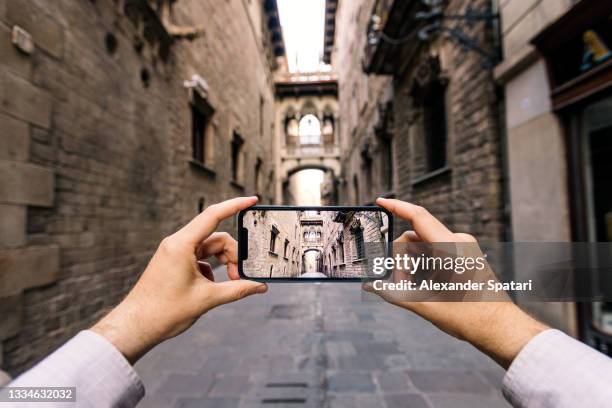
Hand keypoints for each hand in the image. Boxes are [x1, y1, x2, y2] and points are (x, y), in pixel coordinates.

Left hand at [91, 197, 266, 362]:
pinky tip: (213, 288)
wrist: (136, 326)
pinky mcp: (175, 262)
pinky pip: (201, 258)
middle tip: (242, 277)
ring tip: (232, 282)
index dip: (235, 206)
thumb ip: (237, 290)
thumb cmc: (164, 312)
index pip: (213, 216)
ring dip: (224, 262)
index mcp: (181, 245)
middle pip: (216, 238)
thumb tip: (259, 286)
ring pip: (210, 249)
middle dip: (234, 255)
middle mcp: (177, 244)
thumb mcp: (207, 299)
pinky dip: (213, 270)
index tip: (252, 200)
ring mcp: (175, 253)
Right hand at [367, 198, 547, 367]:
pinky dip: (422, 265)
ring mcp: (462, 247)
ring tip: (410, 290)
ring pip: (423, 246)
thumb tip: (369, 286)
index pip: (418, 216)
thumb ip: (394, 294)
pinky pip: (434, 251)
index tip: (379, 201)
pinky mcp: (464, 254)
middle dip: (400, 260)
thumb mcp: (426, 305)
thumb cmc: (470, 318)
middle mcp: (457, 242)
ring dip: (410, 264)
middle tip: (399, 286)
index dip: (396, 206)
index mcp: (450, 248)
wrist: (500, 328)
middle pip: (414, 238)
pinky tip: (421, 286)